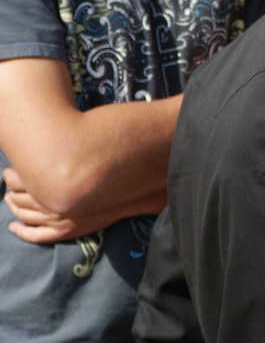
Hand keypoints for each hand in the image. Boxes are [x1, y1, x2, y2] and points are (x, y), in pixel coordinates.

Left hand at [3, 167, 163, 243]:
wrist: (132, 190)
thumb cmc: (109, 168)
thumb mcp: (85, 153)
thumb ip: (61, 151)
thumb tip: (35, 148)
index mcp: (55, 179)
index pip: (20, 180)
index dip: (11, 176)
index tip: (10, 171)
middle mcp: (52, 201)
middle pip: (19, 197)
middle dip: (11, 191)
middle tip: (9, 183)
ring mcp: (58, 218)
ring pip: (24, 215)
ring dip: (13, 207)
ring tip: (11, 200)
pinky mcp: (66, 231)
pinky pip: (35, 236)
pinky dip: (21, 232)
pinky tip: (13, 227)